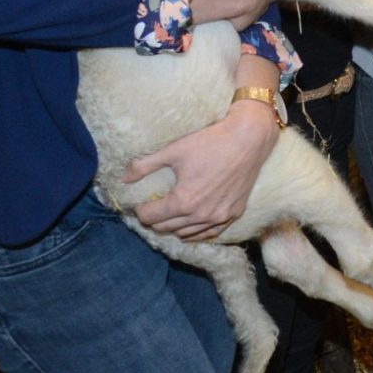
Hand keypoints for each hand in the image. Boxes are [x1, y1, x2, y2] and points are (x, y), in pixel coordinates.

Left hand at [125, 101, 280, 240]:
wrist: (248, 139)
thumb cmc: (210, 142)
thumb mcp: (173, 150)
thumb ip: (144, 166)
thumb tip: (123, 178)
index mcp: (183, 201)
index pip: (150, 217)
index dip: (140, 210)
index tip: (138, 203)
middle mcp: (200, 215)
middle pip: (166, 227)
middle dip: (155, 219)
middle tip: (151, 208)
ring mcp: (219, 217)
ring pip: (187, 233)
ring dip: (174, 227)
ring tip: (168, 216)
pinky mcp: (234, 213)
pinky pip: (210, 233)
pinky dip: (196, 232)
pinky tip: (190, 228)